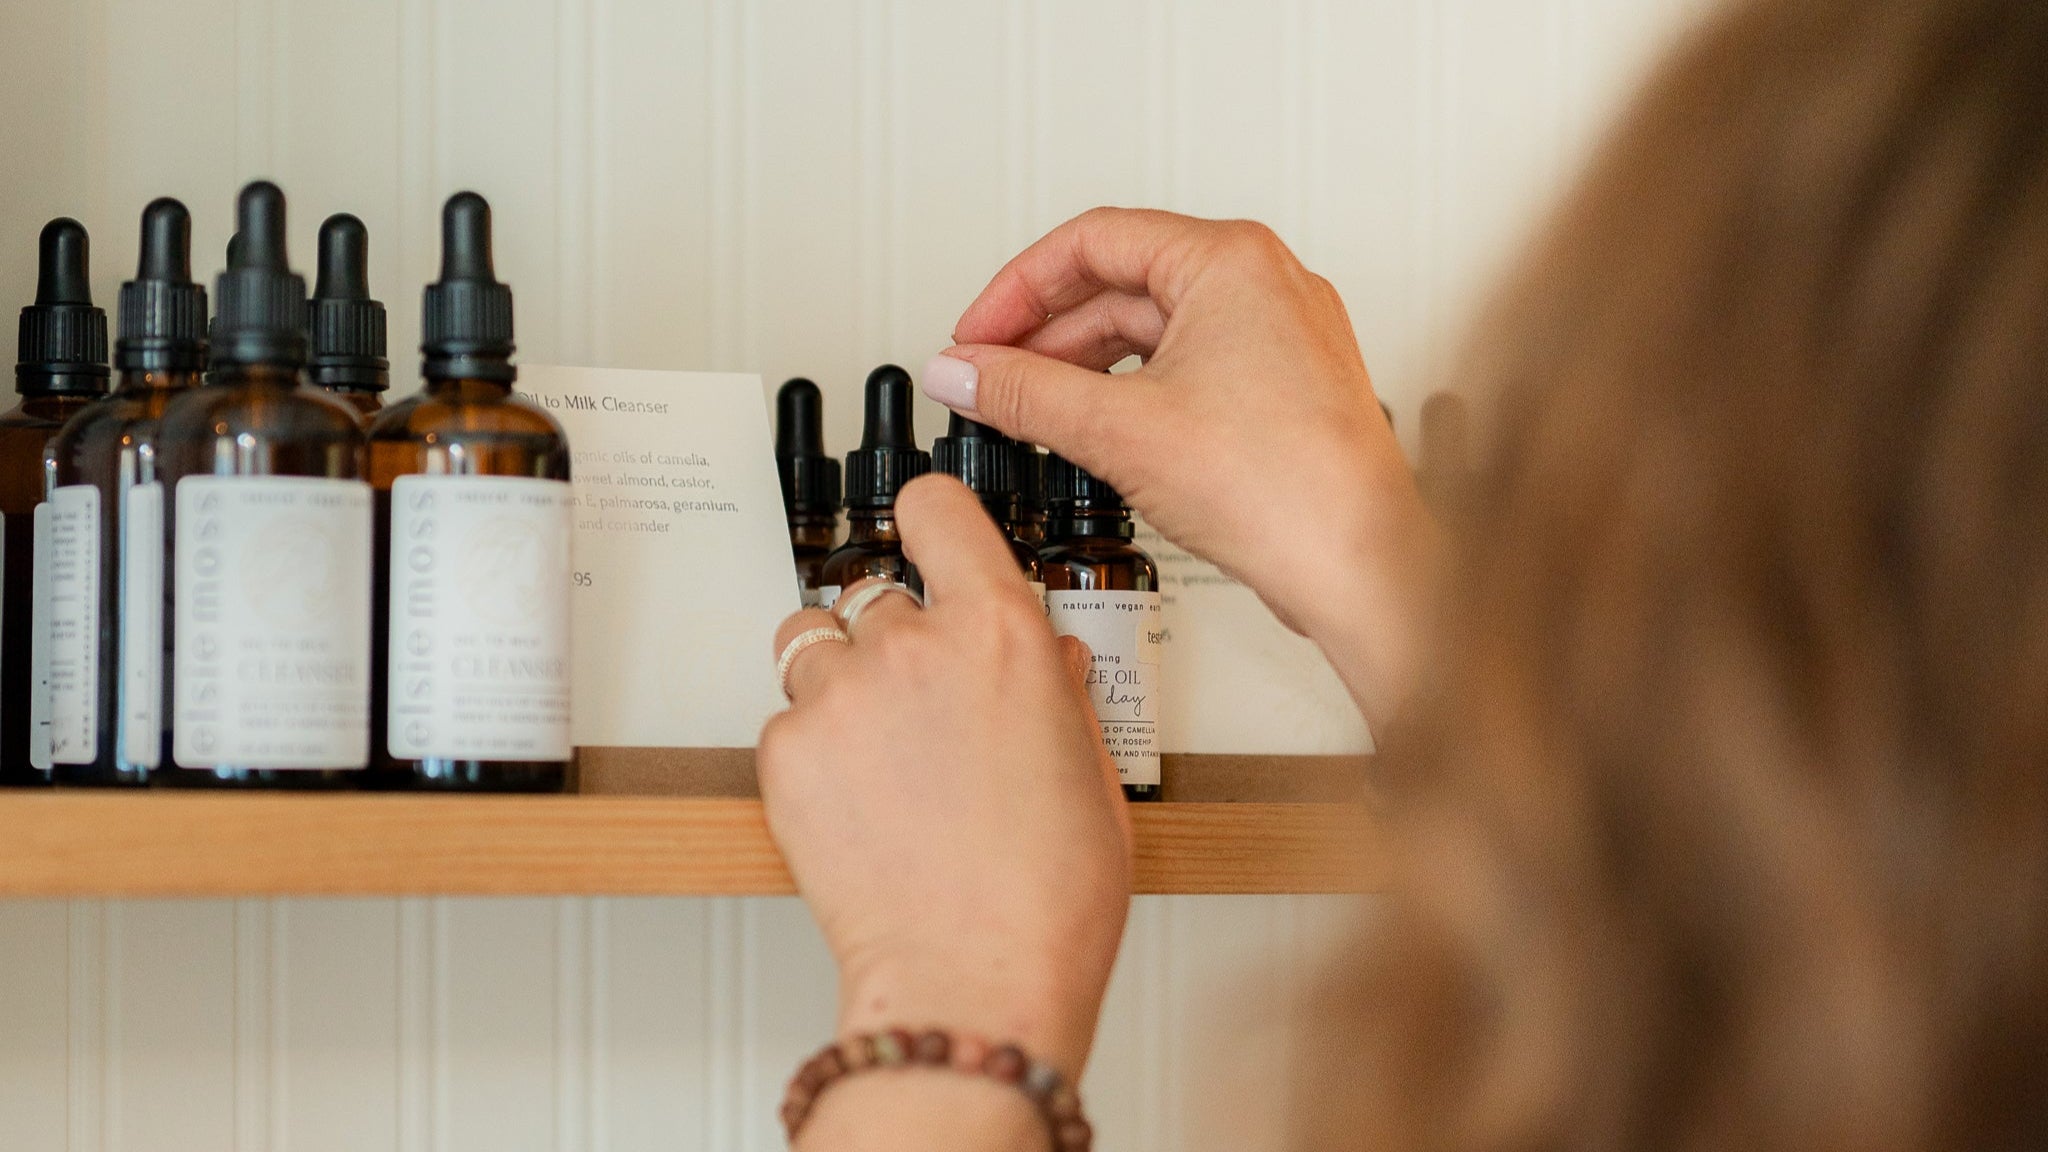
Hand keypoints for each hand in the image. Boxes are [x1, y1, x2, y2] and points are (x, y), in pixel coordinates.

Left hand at [758, 475, 1131, 1076]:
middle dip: (897, 638)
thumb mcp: (1091, 774)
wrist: (973, 979)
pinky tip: (858, 802)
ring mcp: (843, 696)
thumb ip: (1062, 694)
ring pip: (815, 644)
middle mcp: (915, 646)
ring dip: (843, 680)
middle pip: (878, 592)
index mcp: (1002, 633)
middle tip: (922, 708)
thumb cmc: (1047, 898)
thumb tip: (1048, 661)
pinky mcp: (787, 752)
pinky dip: (813, 747)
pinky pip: (788, 718)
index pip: (939, 510)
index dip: (930, 520)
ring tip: (880, 752)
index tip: (927, 532)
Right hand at [922, 208, 1435, 724]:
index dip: (1016, 289)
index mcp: (1231, 260)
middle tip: (991, 375)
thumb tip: (964, 371)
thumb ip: (1023, 392)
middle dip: (1046, 332)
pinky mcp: (1285, 387)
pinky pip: (1190, 366)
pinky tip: (1100, 430)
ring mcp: (1283, 335)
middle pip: (1123, 281)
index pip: (1091, 241)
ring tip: (1033, 408)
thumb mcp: (1118, 430)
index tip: (975, 335)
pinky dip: (1134, 391)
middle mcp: (1266, 283)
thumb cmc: (1286, 488)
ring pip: (1156, 328)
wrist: (1362, 565)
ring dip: (1086, 365)